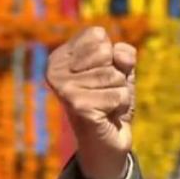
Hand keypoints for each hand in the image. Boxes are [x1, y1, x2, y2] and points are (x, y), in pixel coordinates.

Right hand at [46, 27, 136, 178]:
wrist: (108, 142)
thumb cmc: (111, 102)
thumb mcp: (121, 72)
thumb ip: (124, 55)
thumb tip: (120, 54)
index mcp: (61, 57)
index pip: (97, 35)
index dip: (111, 56)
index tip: (102, 75)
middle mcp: (55, 71)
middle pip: (107, 54)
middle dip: (117, 75)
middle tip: (105, 94)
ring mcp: (64, 88)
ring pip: (115, 76)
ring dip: (119, 93)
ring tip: (106, 105)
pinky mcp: (78, 106)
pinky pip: (118, 95)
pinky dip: (120, 106)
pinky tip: (107, 115)